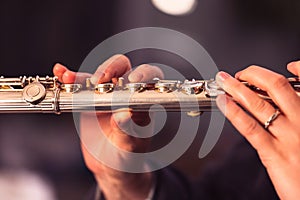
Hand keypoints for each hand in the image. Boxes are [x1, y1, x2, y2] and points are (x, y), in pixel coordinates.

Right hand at [53, 55, 163, 199]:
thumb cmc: (127, 155)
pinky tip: (60, 73)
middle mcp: (125, 94)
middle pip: (121, 68)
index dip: (142, 74)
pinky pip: (78, 86)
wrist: (109, 165)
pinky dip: (69, 78)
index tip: (131, 81)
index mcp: (142, 102)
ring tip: (69, 78)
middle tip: (99, 80)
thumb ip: (127, 131)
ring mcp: (106, 95)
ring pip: (96, 75)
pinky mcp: (88, 99)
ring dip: (83, 75)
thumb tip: (124, 115)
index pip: (148, 78)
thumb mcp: (129, 146)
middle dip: (110, 69)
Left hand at [215, 62, 299, 199]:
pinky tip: (223, 103)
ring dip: (237, 88)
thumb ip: (299, 119)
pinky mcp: (275, 154)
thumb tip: (281, 106)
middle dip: (255, 74)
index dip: (298, 69)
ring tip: (224, 81)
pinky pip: (250, 127)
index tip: (287, 66)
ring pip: (260, 104)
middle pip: (277, 87)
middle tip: (240, 73)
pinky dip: (234, 111)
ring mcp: (290, 137)